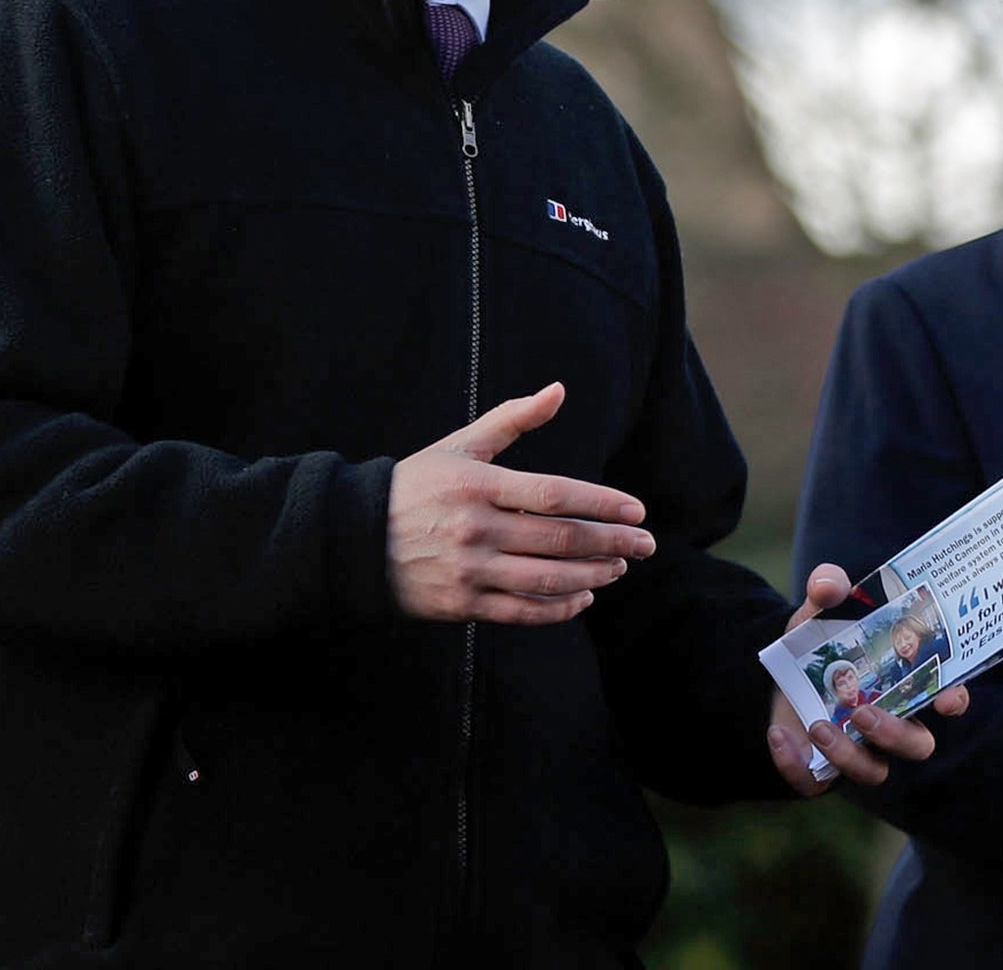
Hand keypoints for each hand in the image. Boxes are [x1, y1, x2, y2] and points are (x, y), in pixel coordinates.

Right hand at [385, 383, 654, 624]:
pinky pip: (522, 612)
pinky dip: (559, 608)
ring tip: (619, 568)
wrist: (356, 539)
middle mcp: (478, 529)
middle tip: (647, 545)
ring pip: (548, 579)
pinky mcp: (463, 604)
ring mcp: (470, 570)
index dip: (602, 504)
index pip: (556, 495)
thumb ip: (513, 419)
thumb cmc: (417, 485)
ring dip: (594, 576)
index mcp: (481, 486)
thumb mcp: (461, 446)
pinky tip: (584, 598)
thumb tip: (559, 390)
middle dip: (613, 543)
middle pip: (561, 539)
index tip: (638, 510)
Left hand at [766, 564, 970, 795]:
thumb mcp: (819, 609)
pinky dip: (796, 766)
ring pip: (873, 771)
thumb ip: (827, 586)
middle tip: (862, 712)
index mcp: (904, 683)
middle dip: (895, 734)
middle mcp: (890, 722)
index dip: (954, 700)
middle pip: (916, 745)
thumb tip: (829, 585)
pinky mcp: (820, 768)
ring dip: (848, 755)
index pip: (947, 696)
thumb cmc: (818, 640)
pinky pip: (816, 783)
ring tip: (818, 725)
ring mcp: (858, 749)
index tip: (947, 699)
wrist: (777, 671)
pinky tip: (779, 735)